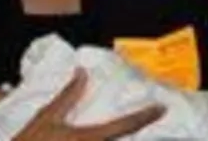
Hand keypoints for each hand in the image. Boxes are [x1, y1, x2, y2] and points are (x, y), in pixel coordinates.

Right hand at [14, 68, 163, 139]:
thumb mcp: (46, 117)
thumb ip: (67, 96)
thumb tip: (81, 73)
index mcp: (89, 139)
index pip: (126, 125)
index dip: (146, 116)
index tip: (162, 108)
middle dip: (139, 135)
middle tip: (152, 121)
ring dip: (124, 140)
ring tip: (141, 134)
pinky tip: (110, 139)